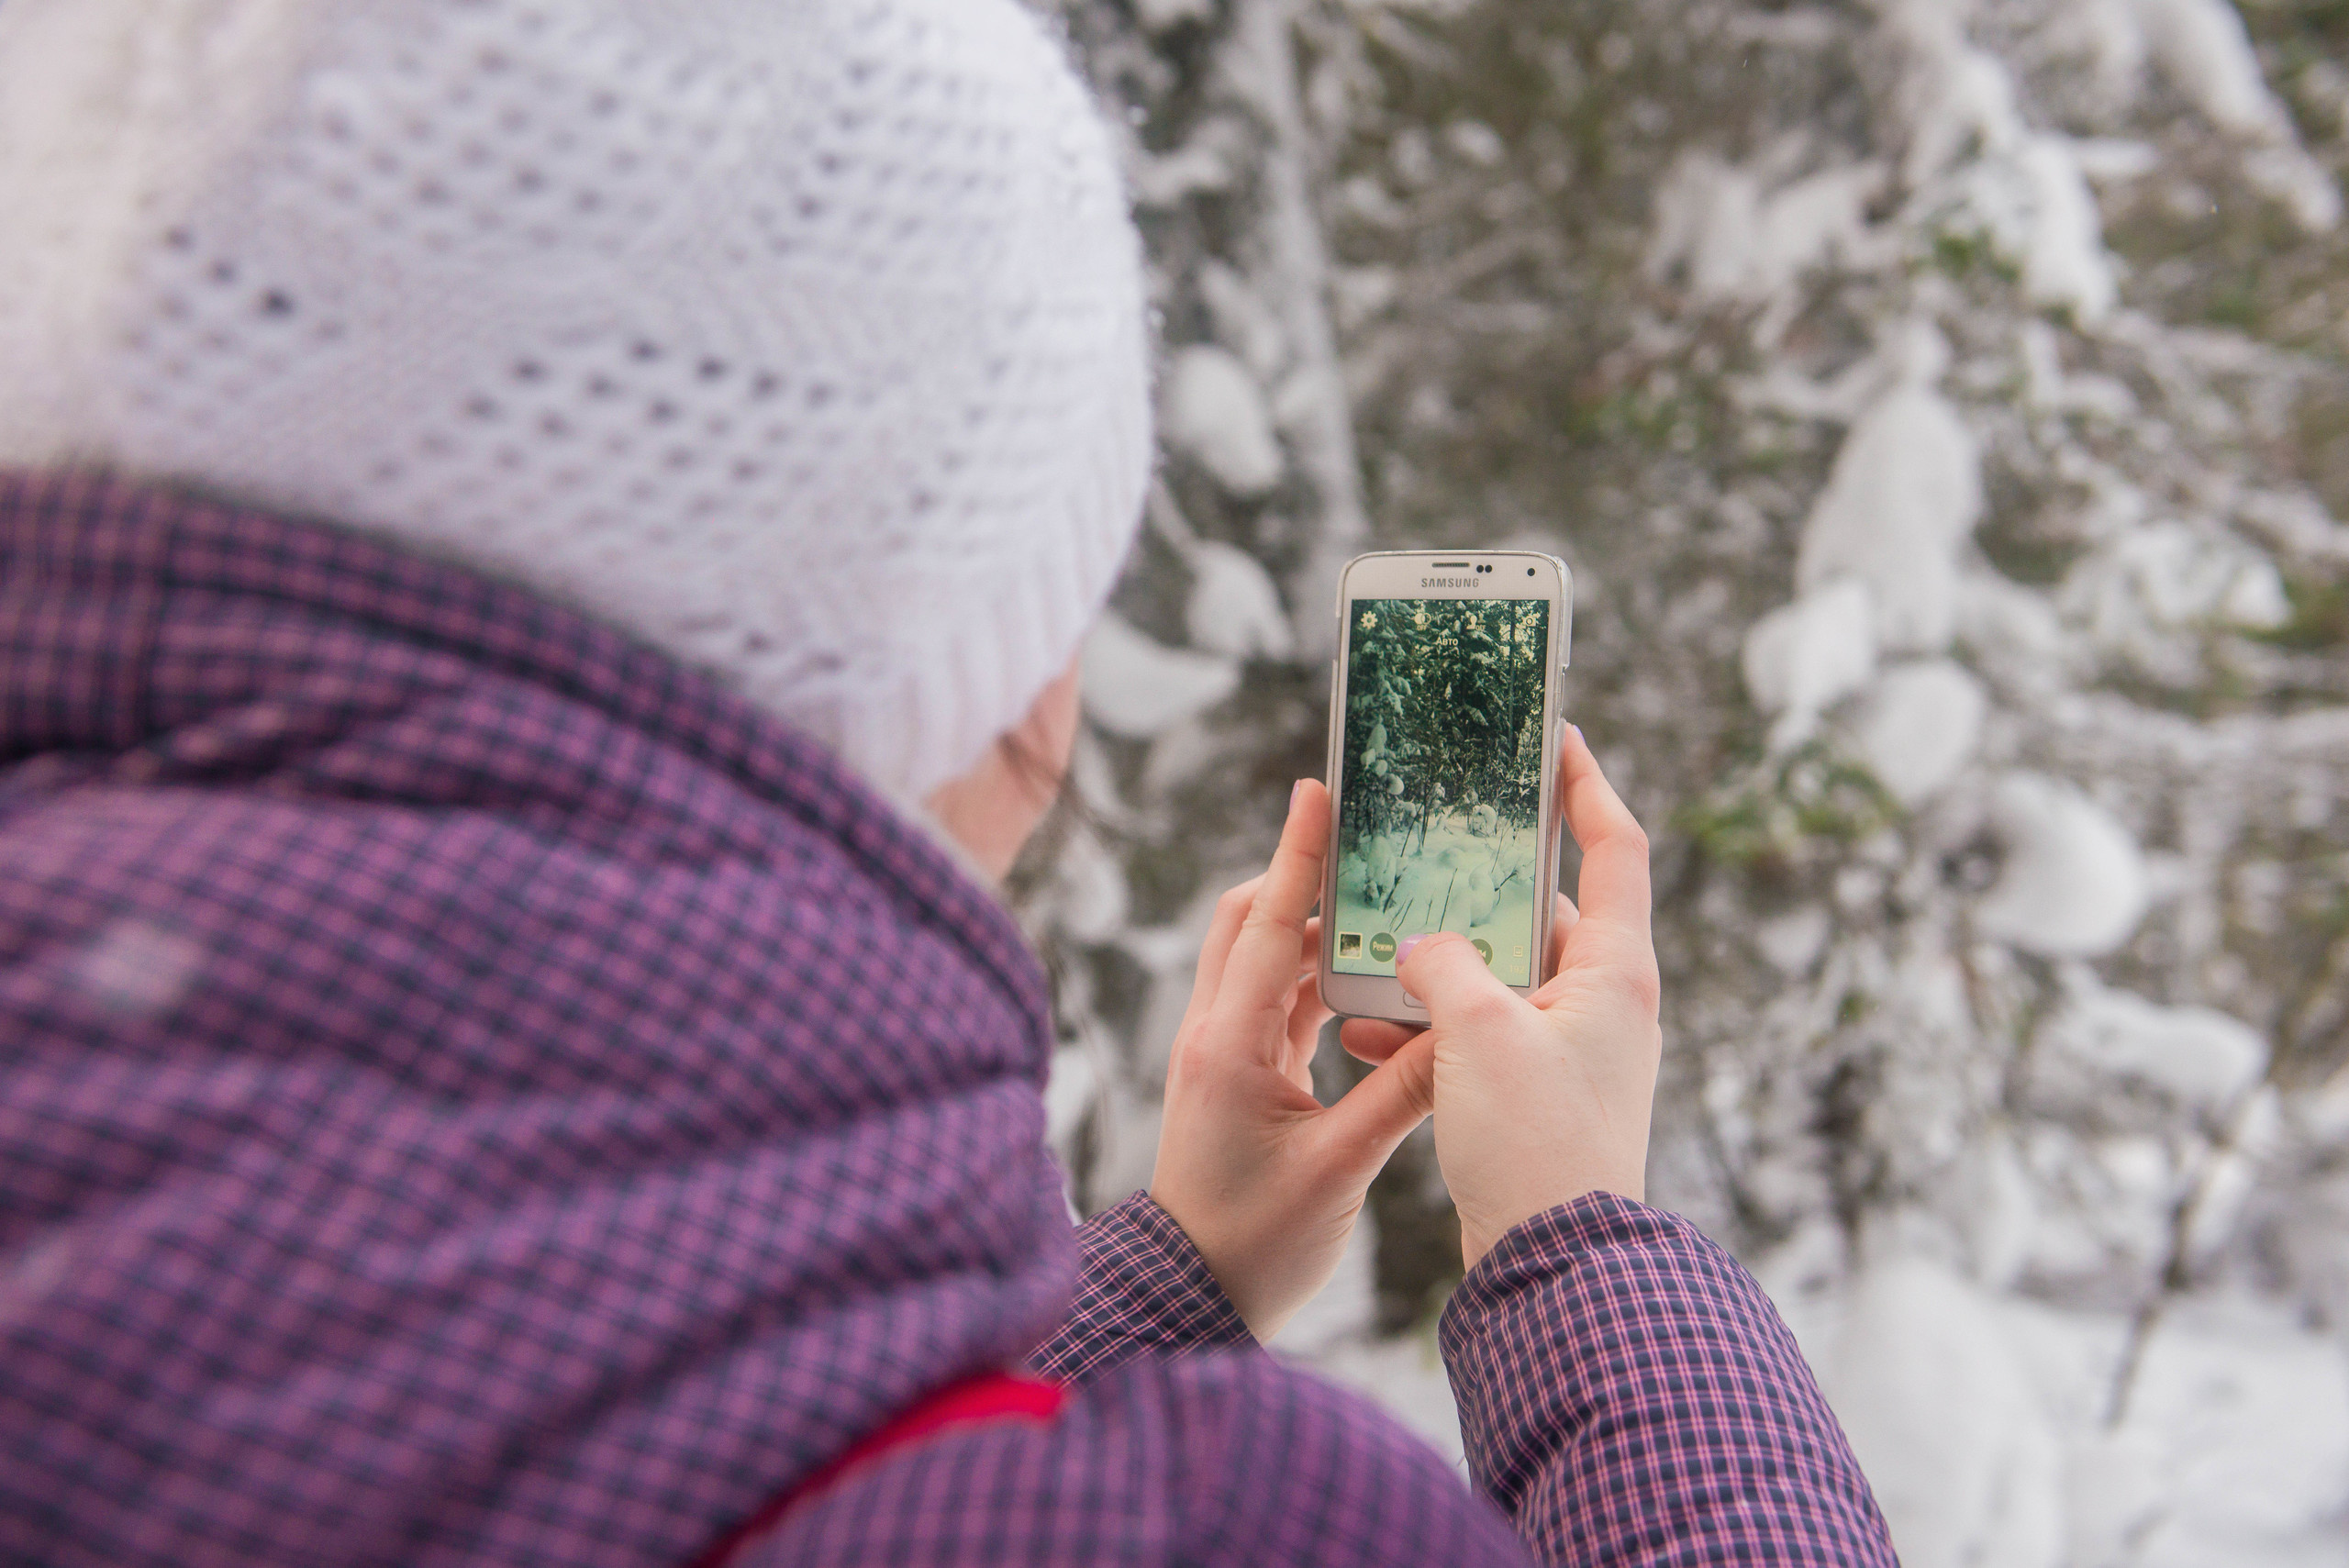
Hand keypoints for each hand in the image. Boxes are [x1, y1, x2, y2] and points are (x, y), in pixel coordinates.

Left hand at [1148, 779, 1439, 1338]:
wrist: (1192, 1299)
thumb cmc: (1257, 1244)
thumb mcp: (1342, 1168)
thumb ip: (1403, 1094)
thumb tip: (1463, 1030)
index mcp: (1228, 1047)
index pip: (1263, 926)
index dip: (1296, 855)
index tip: (1317, 790)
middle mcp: (1215, 1036)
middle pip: (1251, 924)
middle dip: (1304, 881)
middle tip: (1366, 848)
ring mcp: (1222, 1055)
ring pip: (1265, 965)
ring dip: (1317, 936)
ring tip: (1383, 910)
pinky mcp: (1237, 1079)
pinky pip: (1277, 1007)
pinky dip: (1317, 985)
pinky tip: (1368, 984)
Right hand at [1340, 726, 1660, 1270]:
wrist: (1552, 1265)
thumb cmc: (1535, 1142)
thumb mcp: (1478, 1032)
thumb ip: (1444, 965)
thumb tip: (1422, 945)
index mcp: (1615, 969)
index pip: (1616, 846)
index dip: (1586, 785)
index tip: (1552, 739)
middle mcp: (1605, 1001)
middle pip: (1543, 912)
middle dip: (1472, 889)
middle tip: (1419, 851)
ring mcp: (1575, 1049)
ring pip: (1500, 976)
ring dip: (1437, 964)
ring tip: (1368, 951)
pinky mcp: (1540, 1093)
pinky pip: (1482, 1032)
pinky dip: (1431, 1023)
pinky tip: (1364, 1030)